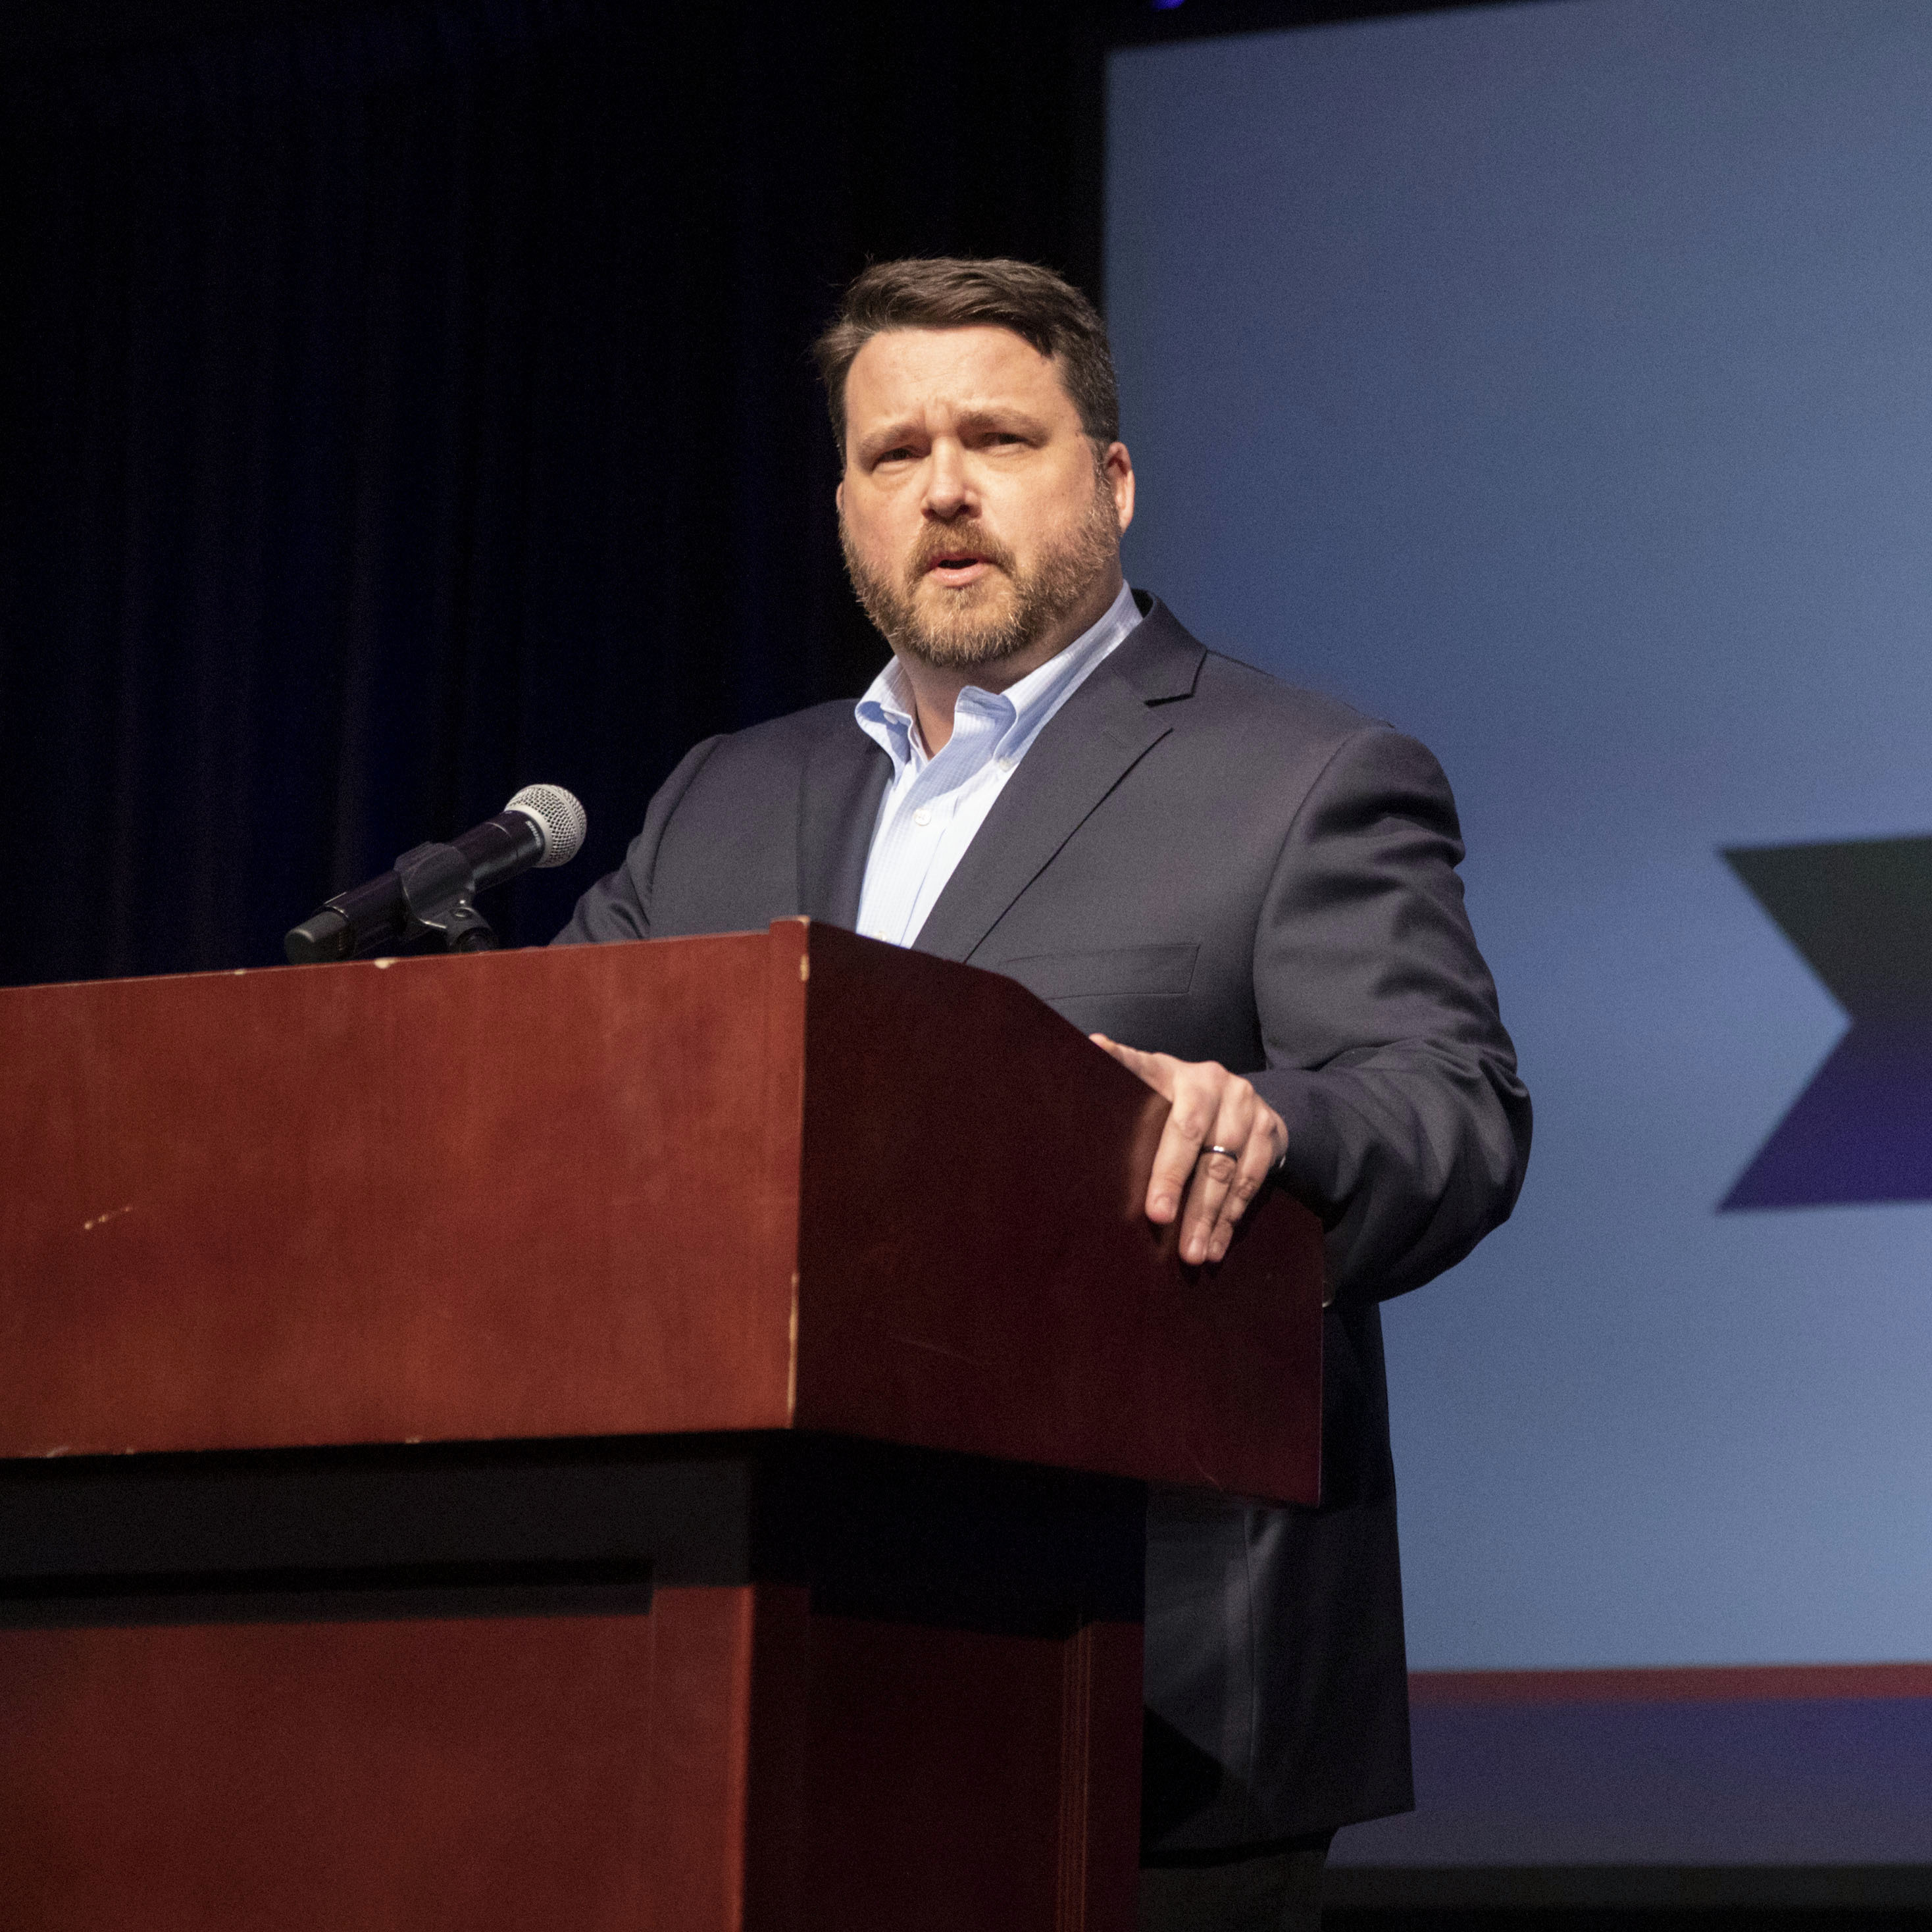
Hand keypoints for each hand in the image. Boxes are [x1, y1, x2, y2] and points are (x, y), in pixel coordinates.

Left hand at [1089, 1036, 1286, 1265]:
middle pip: (1192, 1135)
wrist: (1243, 1101)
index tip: (1100, 1059)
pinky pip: (1251, 1182)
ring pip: (1225, 1167)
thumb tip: (1091, 1048)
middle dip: (1174, 1179)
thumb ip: (1126, 1079)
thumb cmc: (1178, 1104)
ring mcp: (1248, 1106)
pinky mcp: (1271, 1131)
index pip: (1143, 1070)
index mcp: (1173, 1071)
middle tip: (1159, 1218)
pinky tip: (1214, 1244)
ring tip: (1191, 1253)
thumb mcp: (1151, 1088)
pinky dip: (1230, 1218)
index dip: (1123, 1070)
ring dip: (1207, 1214)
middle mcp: (1214, 1083)